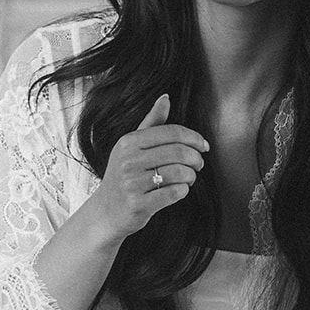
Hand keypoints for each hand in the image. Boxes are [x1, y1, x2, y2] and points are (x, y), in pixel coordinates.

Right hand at [88, 94, 207, 244]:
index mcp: (128, 142)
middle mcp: (128, 161)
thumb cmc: (123, 176)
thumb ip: (151, 123)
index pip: (172, 132)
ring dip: (191, 176)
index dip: (194, 138)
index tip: (204, 146)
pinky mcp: (139, 204)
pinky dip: (183, 191)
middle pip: (179, 152)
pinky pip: (174, 193)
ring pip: (179, 172)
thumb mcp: (131, 147)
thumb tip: (166, 98)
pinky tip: (179, 190)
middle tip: (199, 164)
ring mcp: (132, 183)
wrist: (105, 212)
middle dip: (196, 158)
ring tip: (189, 178)